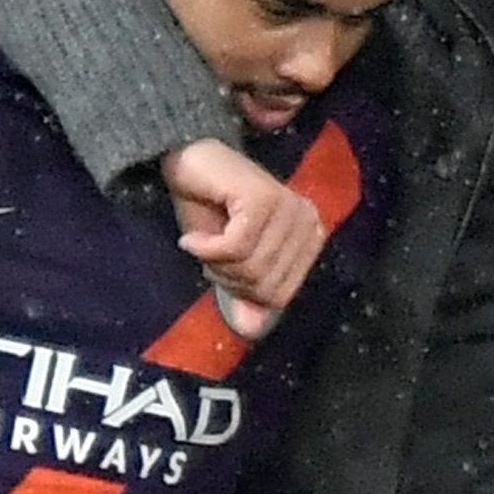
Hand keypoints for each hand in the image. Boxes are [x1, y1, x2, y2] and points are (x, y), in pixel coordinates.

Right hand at [161, 140, 324, 337]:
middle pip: (266, 285)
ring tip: (202, 240)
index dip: (243, 291)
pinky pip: (236, 248)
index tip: (221, 266)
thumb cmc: (209, 209)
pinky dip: (206, 249)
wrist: (186, 162)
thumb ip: (244, 293)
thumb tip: (252, 331)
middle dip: (227, 277)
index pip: (281, 296)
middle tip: (208, 251)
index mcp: (308, 237)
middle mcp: (306, 220)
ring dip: (214, 262)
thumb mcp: (227, 261)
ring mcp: (289, 208)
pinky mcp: (264, 199)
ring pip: (251, 267)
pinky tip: (192, 237)